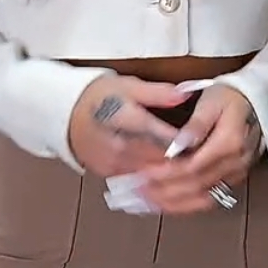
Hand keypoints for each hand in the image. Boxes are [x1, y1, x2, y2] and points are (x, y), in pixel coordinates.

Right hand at [68, 74, 192, 177]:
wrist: (64, 113)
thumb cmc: (97, 96)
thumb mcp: (128, 86)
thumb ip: (158, 93)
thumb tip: (185, 94)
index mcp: (127, 121)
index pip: (166, 139)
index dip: (188, 143)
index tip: (203, 142)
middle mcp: (121, 147)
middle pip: (162, 162)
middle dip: (183, 162)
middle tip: (204, 159)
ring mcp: (114, 163)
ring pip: (152, 175)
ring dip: (170, 174)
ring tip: (189, 169)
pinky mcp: (109, 173)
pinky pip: (138, 181)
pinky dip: (154, 179)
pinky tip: (167, 174)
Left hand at [135, 85, 264, 215]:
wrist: (259, 99)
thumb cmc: (231, 96)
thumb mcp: (211, 101)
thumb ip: (196, 125)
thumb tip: (178, 145)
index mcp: (229, 143)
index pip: (192, 166)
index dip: (166, 173)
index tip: (144, 173)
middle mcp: (235, 163)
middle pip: (195, 185)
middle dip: (164, 190)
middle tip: (139, 190)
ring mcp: (237, 173)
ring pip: (202, 197)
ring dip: (173, 202)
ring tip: (148, 200)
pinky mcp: (234, 178)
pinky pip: (210, 198)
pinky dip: (187, 203)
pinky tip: (168, 203)